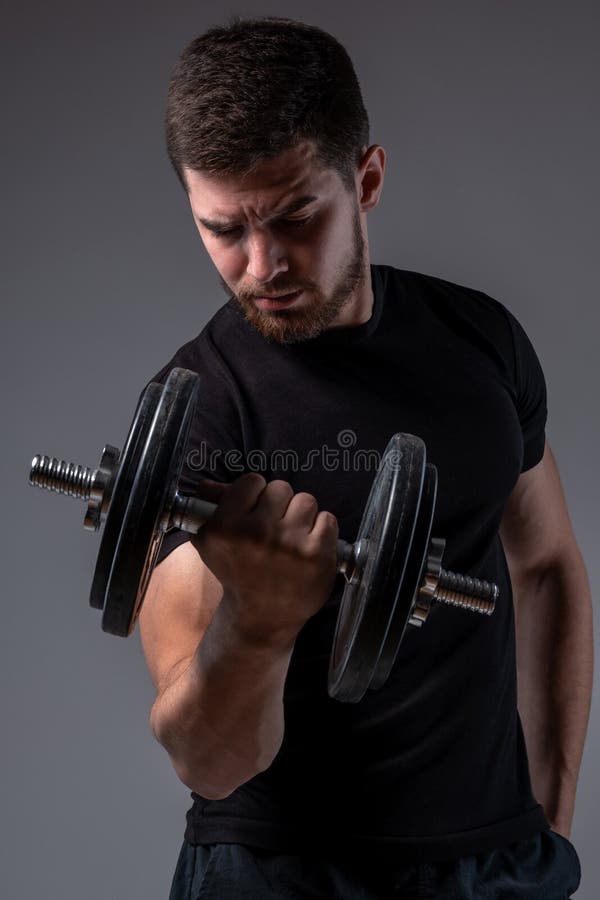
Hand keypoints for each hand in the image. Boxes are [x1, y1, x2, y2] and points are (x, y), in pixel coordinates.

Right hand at [191, 474, 338, 643]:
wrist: (262, 616)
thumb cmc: (240, 572)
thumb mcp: (214, 543)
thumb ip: (212, 507)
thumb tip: (209, 485)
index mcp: (225, 527)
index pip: (252, 481)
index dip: (256, 495)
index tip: (255, 512)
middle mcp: (255, 534)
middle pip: (281, 488)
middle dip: (280, 506)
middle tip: (274, 529)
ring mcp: (288, 545)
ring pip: (306, 501)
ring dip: (302, 517)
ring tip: (292, 539)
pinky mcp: (316, 555)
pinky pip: (327, 519)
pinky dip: (322, 531)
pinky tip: (308, 548)